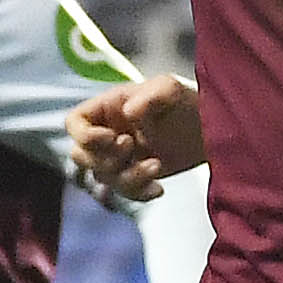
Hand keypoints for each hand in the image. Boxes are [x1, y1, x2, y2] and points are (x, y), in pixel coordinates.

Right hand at [69, 71, 202, 204]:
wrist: (209, 129)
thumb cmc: (186, 102)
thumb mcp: (171, 89)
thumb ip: (151, 94)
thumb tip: (128, 113)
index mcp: (107, 108)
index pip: (74, 122)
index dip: (85, 135)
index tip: (113, 138)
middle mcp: (107, 132)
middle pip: (80, 155)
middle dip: (105, 158)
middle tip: (132, 146)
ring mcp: (119, 156)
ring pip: (102, 177)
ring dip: (126, 177)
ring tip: (156, 166)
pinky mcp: (133, 175)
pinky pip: (122, 192)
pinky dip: (138, 193)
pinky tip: (159, 189)